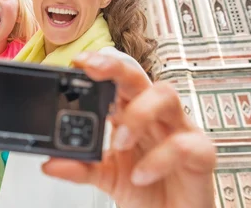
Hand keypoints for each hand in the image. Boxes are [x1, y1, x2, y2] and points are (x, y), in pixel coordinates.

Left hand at [42, 51, 216, 207]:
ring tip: (119, 142)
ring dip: (138, 113)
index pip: (117, 78)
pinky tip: (141, 175)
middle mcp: (156, 115)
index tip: (78, 62)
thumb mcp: (105, 177)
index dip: (101, 64)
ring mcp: (180, 130)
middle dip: (116, 67)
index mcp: (131, 113)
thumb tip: (49, 164)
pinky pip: (184, 144)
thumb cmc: (145, 189)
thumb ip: (80, 168)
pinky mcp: (201, 154)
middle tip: (92, 71)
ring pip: (166, 95)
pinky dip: (159, 158)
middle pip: (140, 75)